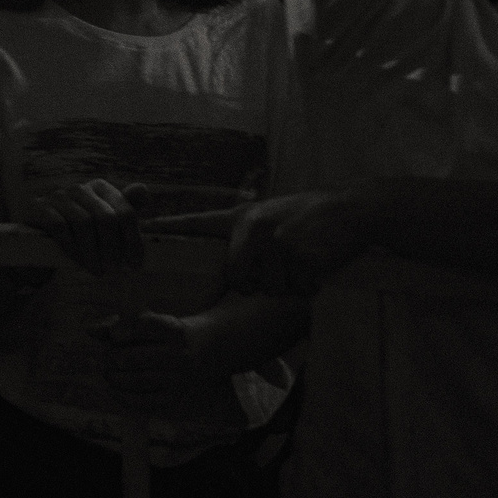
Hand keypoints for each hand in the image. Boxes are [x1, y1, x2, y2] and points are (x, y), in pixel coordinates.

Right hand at [24, 178, 144, 275]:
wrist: (43, 237)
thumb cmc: (82, 231)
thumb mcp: (106, 222)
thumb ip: (126, 209)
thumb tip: (143, 189)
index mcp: (101, 188)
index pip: (125, 211)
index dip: (133, 240)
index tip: (135, 264)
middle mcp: (81, 188)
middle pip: (105, 218)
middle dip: (112, 247)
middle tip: (114, 269)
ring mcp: (58, 196)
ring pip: (84, 223)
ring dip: (92, 252)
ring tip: (97, 270)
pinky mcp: (40, 207)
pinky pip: (61, 227)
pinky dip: (73, 248)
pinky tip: (79, 262)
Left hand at [91, 311, 206, 406]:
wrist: (199, 350)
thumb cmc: (160, 334)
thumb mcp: (143, 321)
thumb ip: (115, 323)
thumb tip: (90, 331)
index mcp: (171, 329)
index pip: (145, 325)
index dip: (125, 328)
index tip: (114, 335)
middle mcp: (179, 354)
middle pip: (135, 358)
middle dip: (113, 358)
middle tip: (106, 358)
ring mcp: (179, 377)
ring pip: (139, 380)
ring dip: (116, 378)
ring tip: (108, 373)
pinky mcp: (174, 396)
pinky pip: (146, 402)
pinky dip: (124, 397)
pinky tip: (113, 390)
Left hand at [147, 190, 381, 295]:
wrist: (352, 209)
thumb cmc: (311, 219)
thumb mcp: (272, 218)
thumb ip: (249, 239)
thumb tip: (234, 277)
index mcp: (243, 218)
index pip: (200, 223)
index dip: (172, 227)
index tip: (145, 228)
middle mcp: (253, 228)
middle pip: (239, 279)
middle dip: (260, 284)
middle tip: (284, 267)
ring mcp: (275, 241)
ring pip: (271, 288)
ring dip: (290, 284)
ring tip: (304, 261)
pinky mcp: (298, 254)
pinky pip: (296, 288)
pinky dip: (309, 285)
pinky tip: (318, 264)